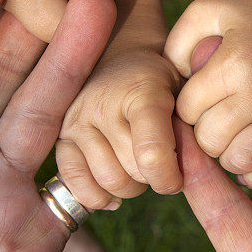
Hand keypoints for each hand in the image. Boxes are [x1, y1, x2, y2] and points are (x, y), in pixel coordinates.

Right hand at [57, 19, 181, 209]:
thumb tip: (191, 172)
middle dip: (153, 178)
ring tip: (139, 170)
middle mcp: (102, 104)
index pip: (151, 151)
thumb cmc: (163, 82)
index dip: (169, 177)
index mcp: (141, 92)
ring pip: (107, 181)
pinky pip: (75, 181)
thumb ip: (191, 131)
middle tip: (160, 165)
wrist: (122, 55)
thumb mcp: (186, 95)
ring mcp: (77, 120)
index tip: (178, 178)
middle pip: (132, 172)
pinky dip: (97, 195)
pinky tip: (114, 190)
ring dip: (130, 187)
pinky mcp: (61, 135)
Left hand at [165, 0, 251, 189]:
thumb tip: (171, 89)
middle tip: (214, 115)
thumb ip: (176, 46)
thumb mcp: (205, 14)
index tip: (198, 94)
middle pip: (210, 141)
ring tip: (232, 133)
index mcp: (236, 63)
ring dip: (228, 153)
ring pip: (240, 161)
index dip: (185, 106)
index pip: (187, 111)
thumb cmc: (246, 20)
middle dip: (203, 131)